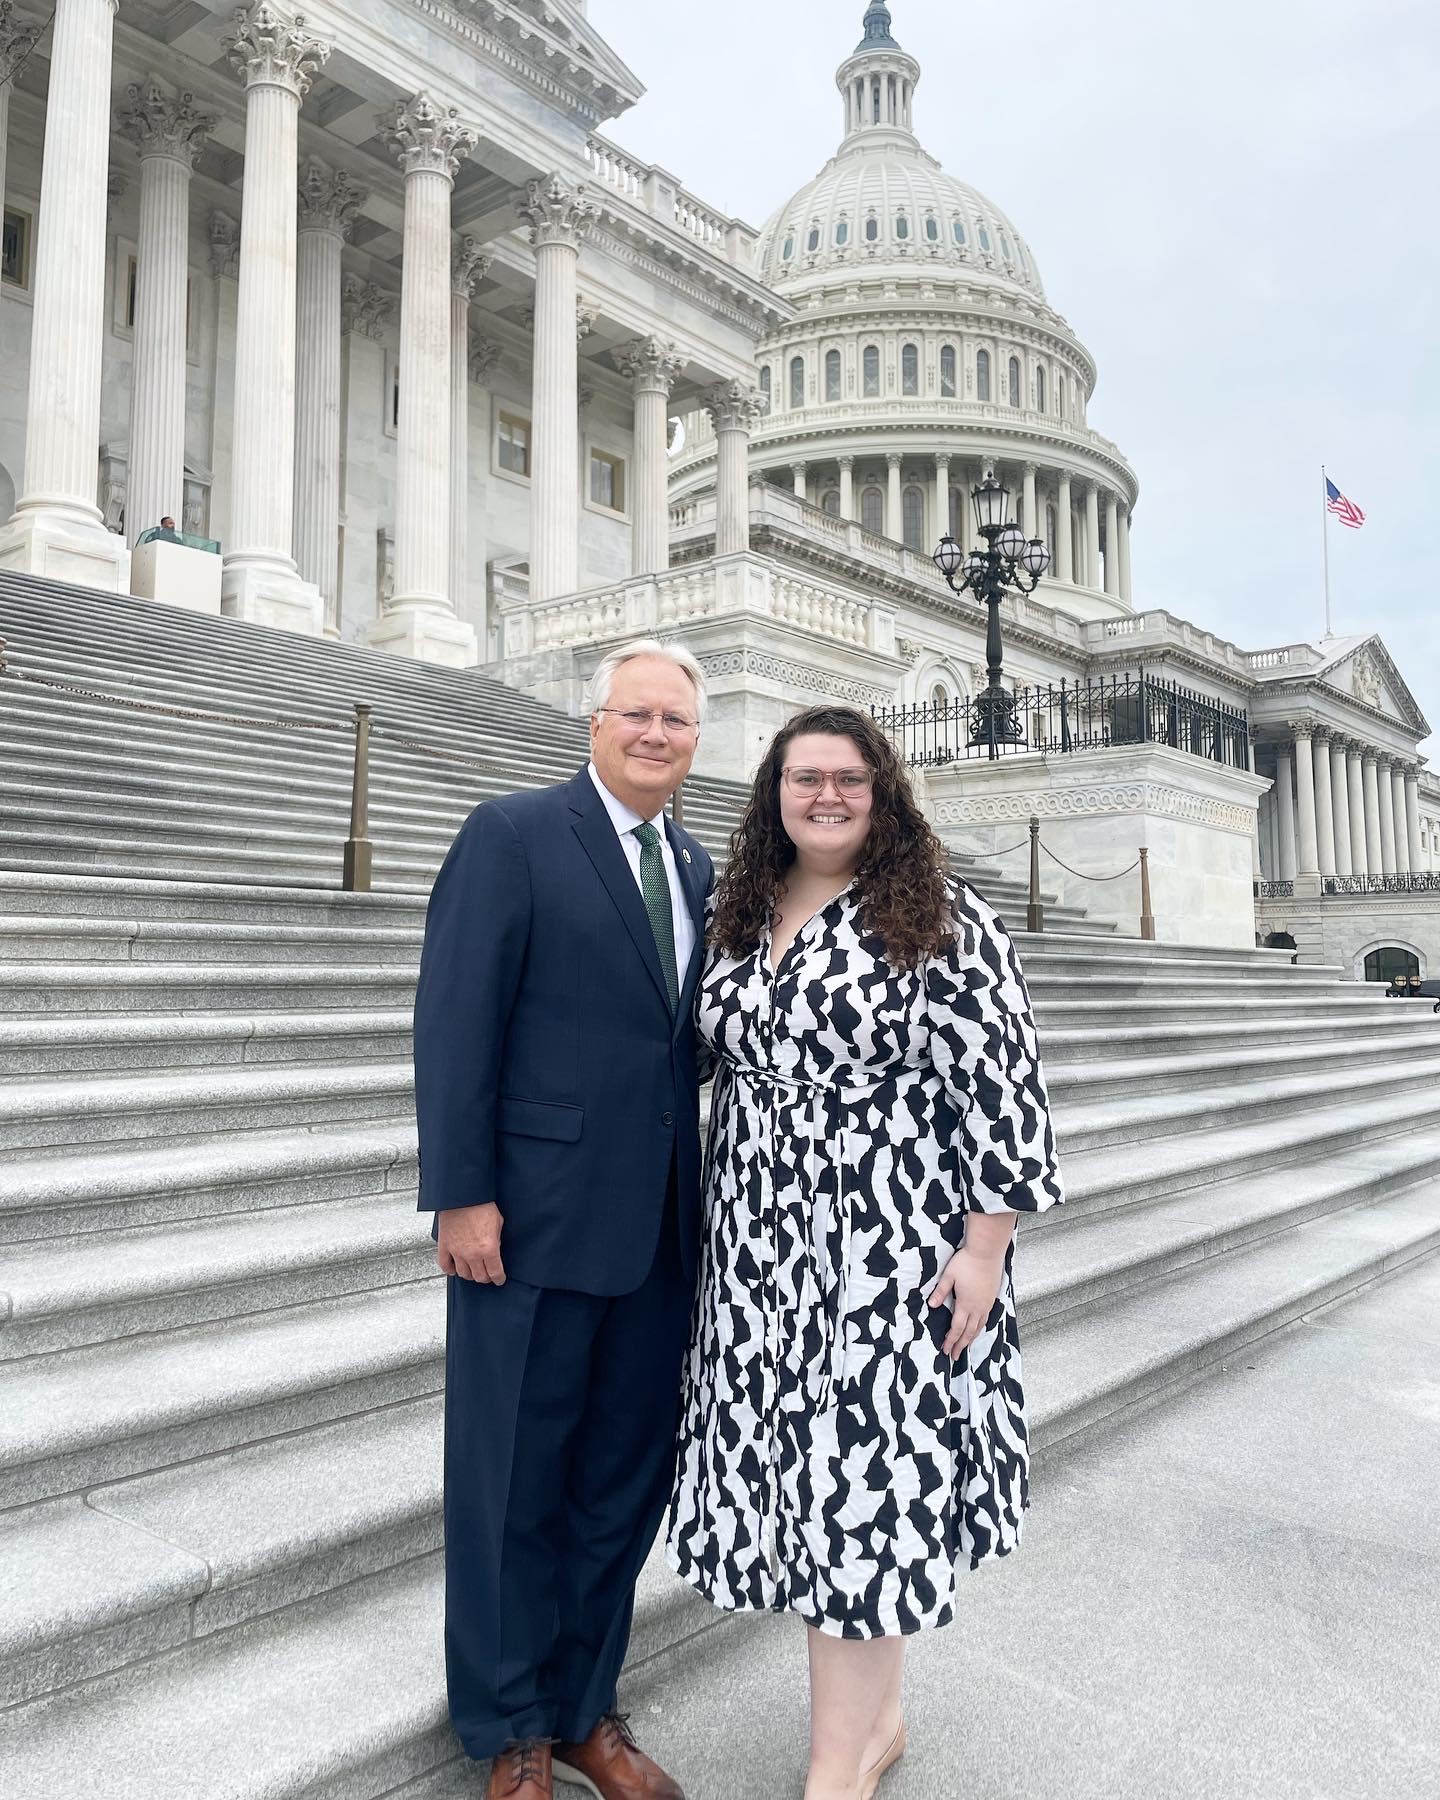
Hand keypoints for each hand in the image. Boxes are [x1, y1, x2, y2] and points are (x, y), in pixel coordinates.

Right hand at [437, 1203, 505, 1283]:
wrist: (462, 1195)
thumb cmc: (481, 1204)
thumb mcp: (498, 1223)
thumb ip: (496, 1240)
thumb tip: (495, 1248)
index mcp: (489, 1248)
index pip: (495, 1273)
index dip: (499, 1278)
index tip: (499, 1279)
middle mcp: (472, 1254)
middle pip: (479, 1277)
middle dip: (486, 1277)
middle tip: (488, 1274)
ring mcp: (457, 1252)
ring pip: (463, 1274)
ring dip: (470, 1274)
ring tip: (473, 1270)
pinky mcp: (445, 1246)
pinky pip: (444, 1265)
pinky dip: (449, 1270)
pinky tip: (454, 1269)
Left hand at [928, 1244, 1004, 1359]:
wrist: (987, 1252)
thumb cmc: (967, 1261)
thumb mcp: (949, 1275)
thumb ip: (940, 1291)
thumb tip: (932, 1305)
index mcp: (965, 1304)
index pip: (957, 1328)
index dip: (951, 1341)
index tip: (945, 1351)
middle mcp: (978, 1307)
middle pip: (969, 1332)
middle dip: (961, 1345)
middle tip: (954, 1356)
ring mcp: (986, 1304)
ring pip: (979, 1327)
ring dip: (971, 1339)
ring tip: (965, 1347)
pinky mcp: (992, 1298)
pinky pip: (986, 1319)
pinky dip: (980, 1328)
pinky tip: (977, 1329)